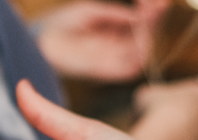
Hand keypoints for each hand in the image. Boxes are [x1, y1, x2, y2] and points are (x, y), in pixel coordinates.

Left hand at [33, 0, 168, 82]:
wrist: (40, 42)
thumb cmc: (59, 25)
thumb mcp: (90, 12)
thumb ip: (114, 15)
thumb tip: (138, 17)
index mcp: (111, 35)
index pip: (138, 25)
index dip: (149, 13)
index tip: (156, 0)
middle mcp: (113, 50)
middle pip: (143, 38)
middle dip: (153, 21)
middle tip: (158, 4)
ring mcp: (109, 62)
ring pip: (141, 52)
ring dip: (149, 33)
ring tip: (150, 13)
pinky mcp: (104, 74)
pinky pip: (130, 68)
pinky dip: (139, 52)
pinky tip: (141, 33)